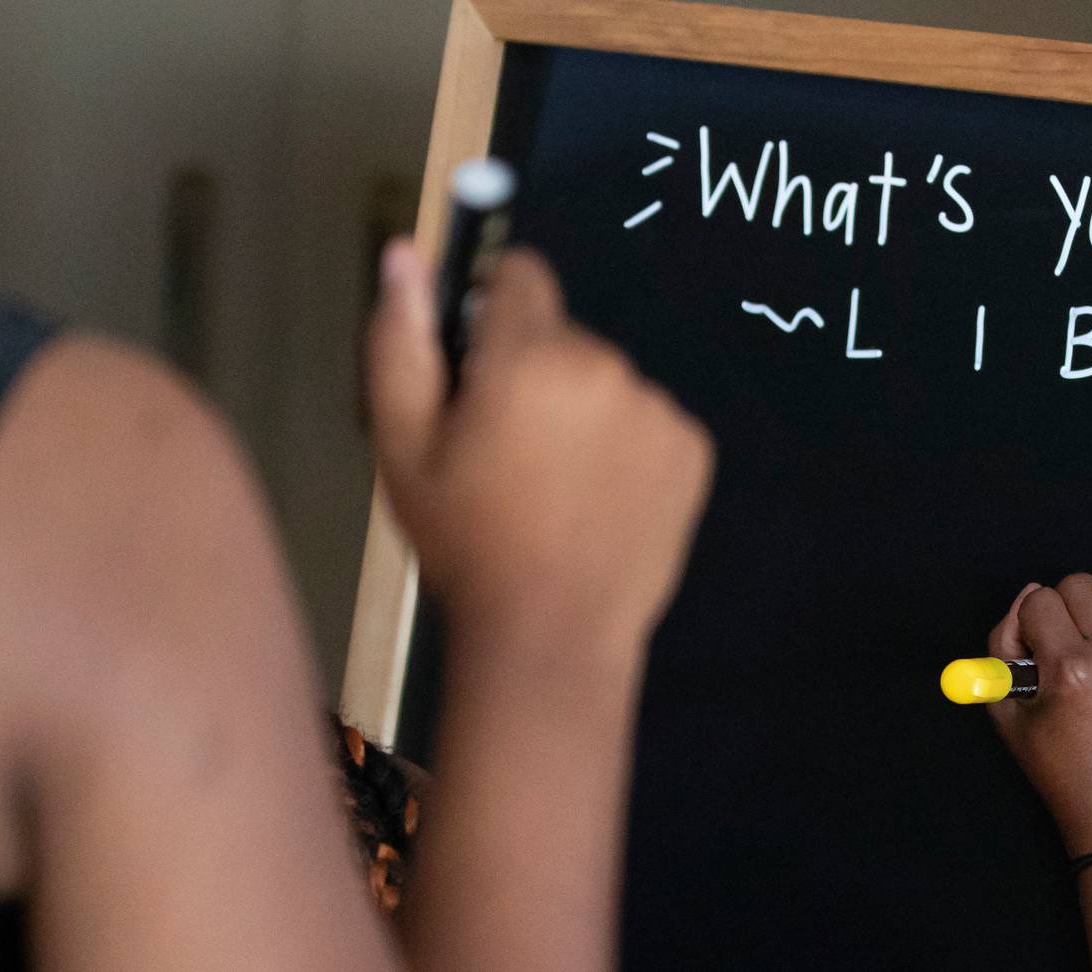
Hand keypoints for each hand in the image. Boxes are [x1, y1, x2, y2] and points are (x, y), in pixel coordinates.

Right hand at [362, 241, 713, 647]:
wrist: (550, 636)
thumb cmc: (465, 541)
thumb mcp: (402, 445)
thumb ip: (400, 341)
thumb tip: (405, 253)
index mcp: (529, 356)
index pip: (520, 273)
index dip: (490, 311)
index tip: (476, 364)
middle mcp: (606, 365)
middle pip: (561, 335)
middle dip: (532, 371)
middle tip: (504, 450)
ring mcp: (656, 408)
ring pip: (605, 381)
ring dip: (579, 412)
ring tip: (550, 486)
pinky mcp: (691, 449)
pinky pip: (646, 423)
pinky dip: (622, 449)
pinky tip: (594, 501)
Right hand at [985, 573, 1091, 853]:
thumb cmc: (1063, 772)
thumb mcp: (1010, 715)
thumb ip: (1003, 649)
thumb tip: (1026, 595)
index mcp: (1074, 667)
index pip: (1038, 599)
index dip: (1025, 627)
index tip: (1030, 658)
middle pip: (1079, 584)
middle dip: (1059, 609)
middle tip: (1056, 651)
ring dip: (1091, 627)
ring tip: (1089, 678)